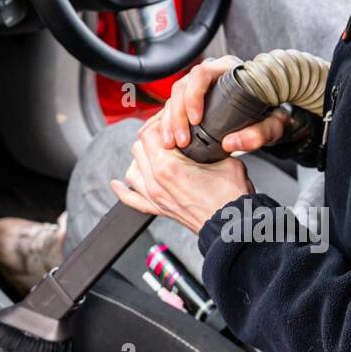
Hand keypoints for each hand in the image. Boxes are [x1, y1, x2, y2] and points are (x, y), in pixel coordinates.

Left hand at [109, 114, 253, 234]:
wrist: (233, 229)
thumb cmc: (231, 199)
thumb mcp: (227, 160)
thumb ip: (215, 146)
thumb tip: (213, 138)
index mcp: (168, 167)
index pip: (148, 133)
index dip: (160, 123)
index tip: (172, 122)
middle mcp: (155, 182)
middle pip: (138, 148)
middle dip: (152, 138)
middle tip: (169, 134)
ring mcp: (154, 197)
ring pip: (132, 169)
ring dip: (140, 158)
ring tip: (156, 153)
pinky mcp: (158, 209)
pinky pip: (132, 199)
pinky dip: (123, 191)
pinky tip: (117, 184)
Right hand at [158, 55, 291, 155]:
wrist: (271, 115)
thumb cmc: (272, 114)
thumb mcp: (273, 125)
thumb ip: (259, 134)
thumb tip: (230, 143)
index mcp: (229, 69)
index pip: (202, 73)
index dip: (194, 95)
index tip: (196, 120)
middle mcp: (211, 73)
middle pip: (182, 86)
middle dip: (177, 115)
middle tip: (182, 139)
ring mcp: (199, 85)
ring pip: (174, 97)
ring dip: (170, 121)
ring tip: (172, 143)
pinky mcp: (192, 98)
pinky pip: (174, 107)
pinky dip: (169, 124)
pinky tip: (170, 139)